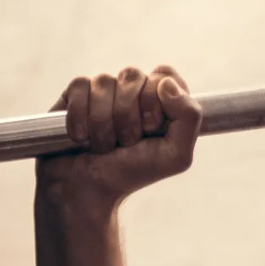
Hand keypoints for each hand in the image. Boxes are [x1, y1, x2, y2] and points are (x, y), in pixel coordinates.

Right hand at [35, 65, 202, 208]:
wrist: (87, 190)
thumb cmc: (132, 172)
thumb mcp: (175, 155)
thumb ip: (189, 117)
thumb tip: (167, 83)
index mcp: (161, 100)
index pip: (165, 75)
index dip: (156, 100)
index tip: (151, 128)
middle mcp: (133, 91)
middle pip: (133, 76)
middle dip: (128, 117)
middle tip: (125, 142)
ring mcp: (104, 91)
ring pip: (104, 83)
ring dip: (103, 123)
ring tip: (103, 145)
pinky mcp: (75, 94)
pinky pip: (80, 87)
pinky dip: (80, 117)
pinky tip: (80, 137)